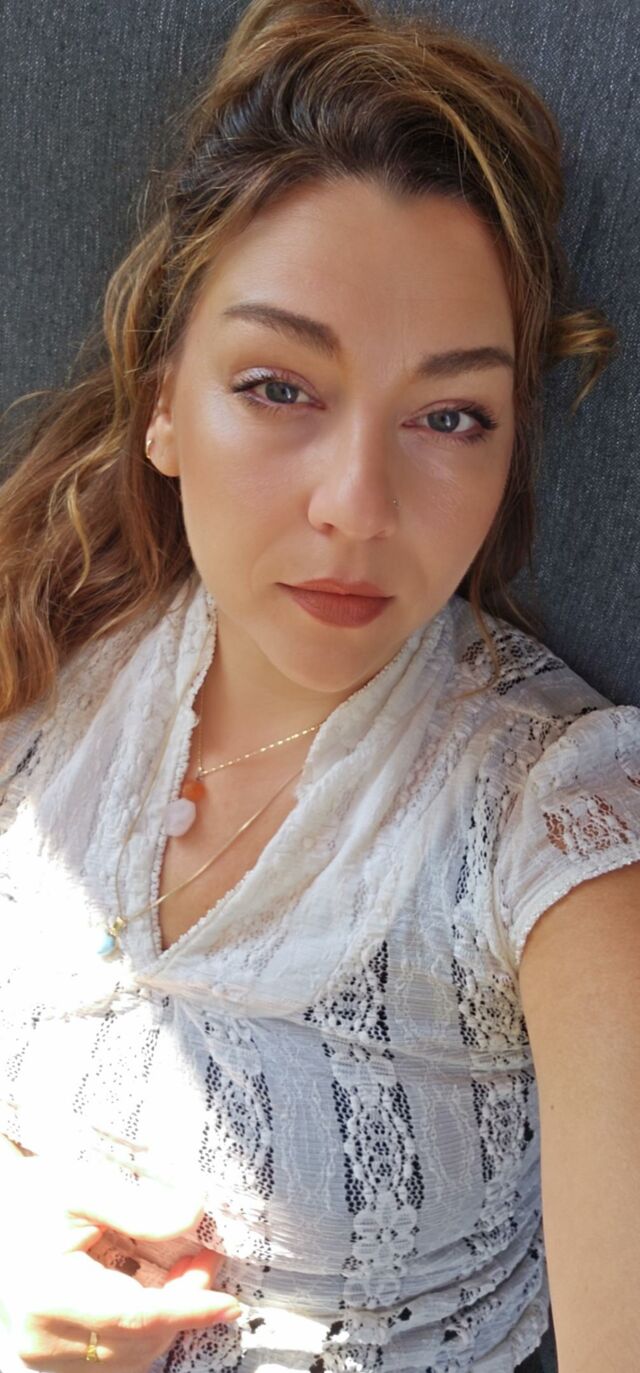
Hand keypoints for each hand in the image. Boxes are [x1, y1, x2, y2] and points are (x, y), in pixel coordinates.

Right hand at [0, 1135, 240, 1371]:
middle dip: (185, 1306)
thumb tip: (197, 1214)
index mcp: (46, 1293)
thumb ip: (141, 1208)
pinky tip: (162, 1294)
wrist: (0, 1214)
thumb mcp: (84, 1188)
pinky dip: (148, 1331)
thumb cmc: (39, 1195)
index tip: (228, 1302)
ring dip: (170, 1320)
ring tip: (189, 1269)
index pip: (132, 1316)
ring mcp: (44, 1357)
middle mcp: (42, 1338)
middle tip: (208, 1258)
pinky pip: (116, 1357)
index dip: (186, 1309)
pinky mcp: (53, 1361)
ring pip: (131, 1357)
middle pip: (137, 1340)